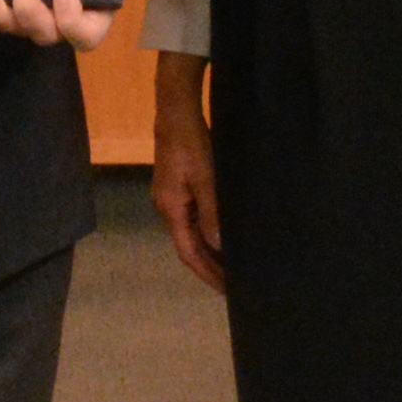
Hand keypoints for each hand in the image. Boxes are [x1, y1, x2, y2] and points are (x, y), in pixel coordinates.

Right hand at [147, 62, 223, 290]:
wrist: (176, 111)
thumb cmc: (192, 145)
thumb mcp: (206, 180)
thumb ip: (212, 215)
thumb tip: (219, 247)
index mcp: (170, 210)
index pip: (188, 253)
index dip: (207, 273)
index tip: (227, 290)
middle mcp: (167, 207)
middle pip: (188, 246)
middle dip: (209, 266)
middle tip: (234, 284)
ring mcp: (172, 197)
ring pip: (192, 233)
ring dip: (210, 250)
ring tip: (232, 265)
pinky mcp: (178, 186)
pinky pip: (194, 219)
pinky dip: (208, 232)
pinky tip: (222, 234)